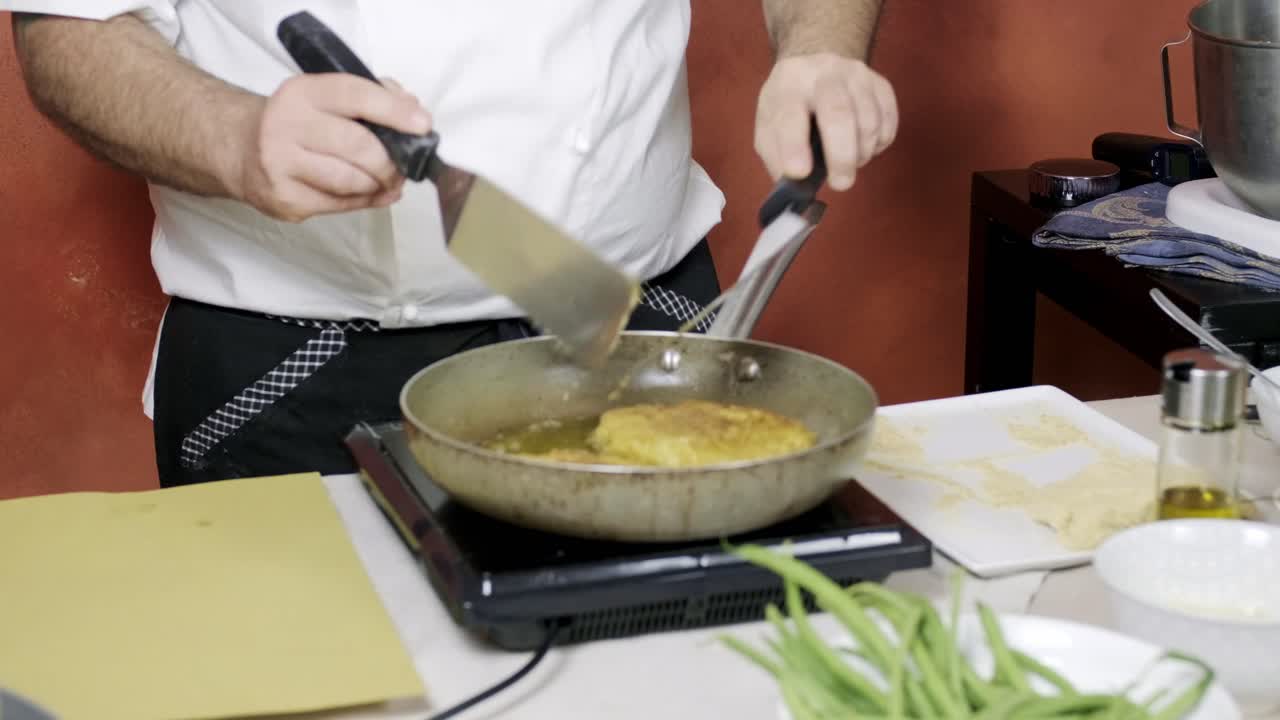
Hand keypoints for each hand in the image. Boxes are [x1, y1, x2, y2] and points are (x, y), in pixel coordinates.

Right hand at [228, 74, 430, 221]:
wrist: (240, 149)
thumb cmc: (296, 122)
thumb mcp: (325, 97)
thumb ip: (370, 97)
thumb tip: (411, 110)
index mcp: (302, 93)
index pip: (355, 96)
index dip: (394, 111)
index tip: (422, 125)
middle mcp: (286, 125)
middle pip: (358, 147)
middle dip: (390, 162)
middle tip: (404, 167)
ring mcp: (281, 164)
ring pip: (351, 181)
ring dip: (379, 184)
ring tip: (386, 180)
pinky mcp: (285, 199)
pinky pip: (340, 204)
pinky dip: (365, 201)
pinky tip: (373, 194)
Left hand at [754, 52, 896, 190]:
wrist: (817, 63)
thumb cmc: (791, 105)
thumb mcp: (769, 127)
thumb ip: (777, 158)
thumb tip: (795, 190)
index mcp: (788, 85)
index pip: (790, 116)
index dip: (794, 147)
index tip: (799, 173)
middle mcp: (823, 73)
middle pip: (839, 113)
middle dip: (841, 156)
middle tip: (841, 184)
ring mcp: (856, 75)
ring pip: (869, 121)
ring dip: (860, 153)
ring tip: (847, 162)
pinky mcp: (880, 84)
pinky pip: (887, 122)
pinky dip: (877, 144)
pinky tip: (861, 146)